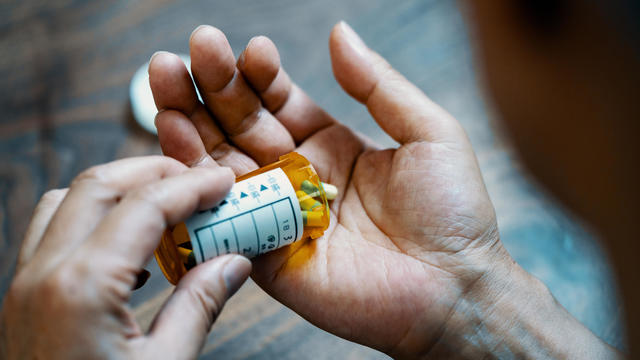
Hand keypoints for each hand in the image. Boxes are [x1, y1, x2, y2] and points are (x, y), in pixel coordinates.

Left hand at [0, 157, 251, 358]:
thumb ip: (200, 305)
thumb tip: (235, 262)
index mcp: (83, 286)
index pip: (145, 205)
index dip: (192, 186)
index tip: (224, 180)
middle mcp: (45, 273)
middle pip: (98, 184)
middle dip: (152, 172)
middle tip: (198, 181)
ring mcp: (25, 283)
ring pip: (67, 200)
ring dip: (118, 190)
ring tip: (166, 203)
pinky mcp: (23, 298)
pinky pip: (53, 232)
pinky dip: (94, 218)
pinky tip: (131, 248)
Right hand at [148, 22, 510, 356]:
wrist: (454, 288)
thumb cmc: (453, 212)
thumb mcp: (427, 132)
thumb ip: (378, 85)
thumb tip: (341, 32)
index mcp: (330, 147)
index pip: (278, 103)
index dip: (258, 76)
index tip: (247, 49)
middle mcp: (297, 177)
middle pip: (240, 126)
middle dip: (211, 88)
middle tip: (184, 52)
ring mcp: (278, 215)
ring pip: (221, 164)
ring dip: (190, 123)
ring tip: (164, 81)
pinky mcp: (266, 254)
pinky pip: (223, 215)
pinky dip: (194, 180)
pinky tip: (174, 139)